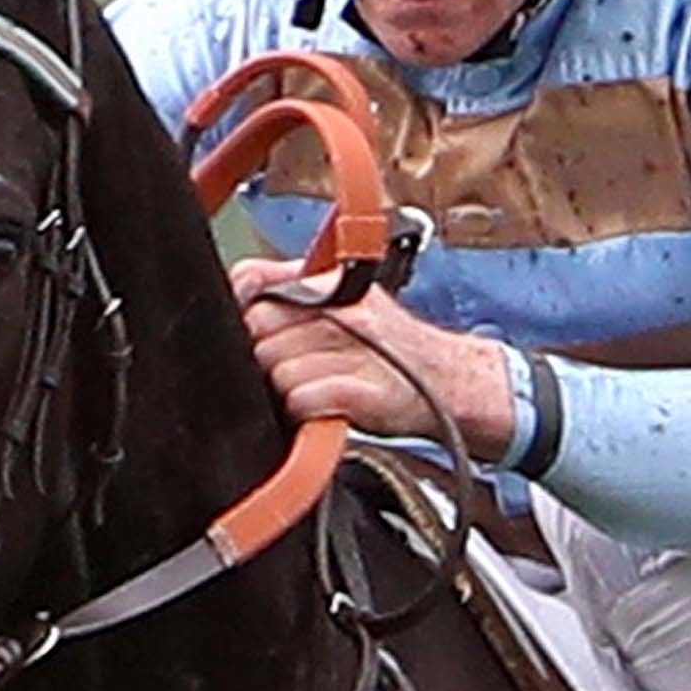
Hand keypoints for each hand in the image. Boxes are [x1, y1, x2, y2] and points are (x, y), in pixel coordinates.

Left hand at [229, 257, 519, 463]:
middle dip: (267, 354)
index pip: (255, 280)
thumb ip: (294, 290)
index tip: (255, 327)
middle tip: (297, 364)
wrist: (450, 382)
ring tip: (318, 386)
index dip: (244, 308)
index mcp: (333, 282)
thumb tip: (240, 292)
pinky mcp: (359, 392)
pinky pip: (300, 401)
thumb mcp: (350, 300)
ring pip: (277, 371)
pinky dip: (306, 410)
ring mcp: (355, 350)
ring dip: (288, 388)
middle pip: (259, 330)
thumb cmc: (392, 348)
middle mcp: (344, 309)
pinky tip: (325, 406)